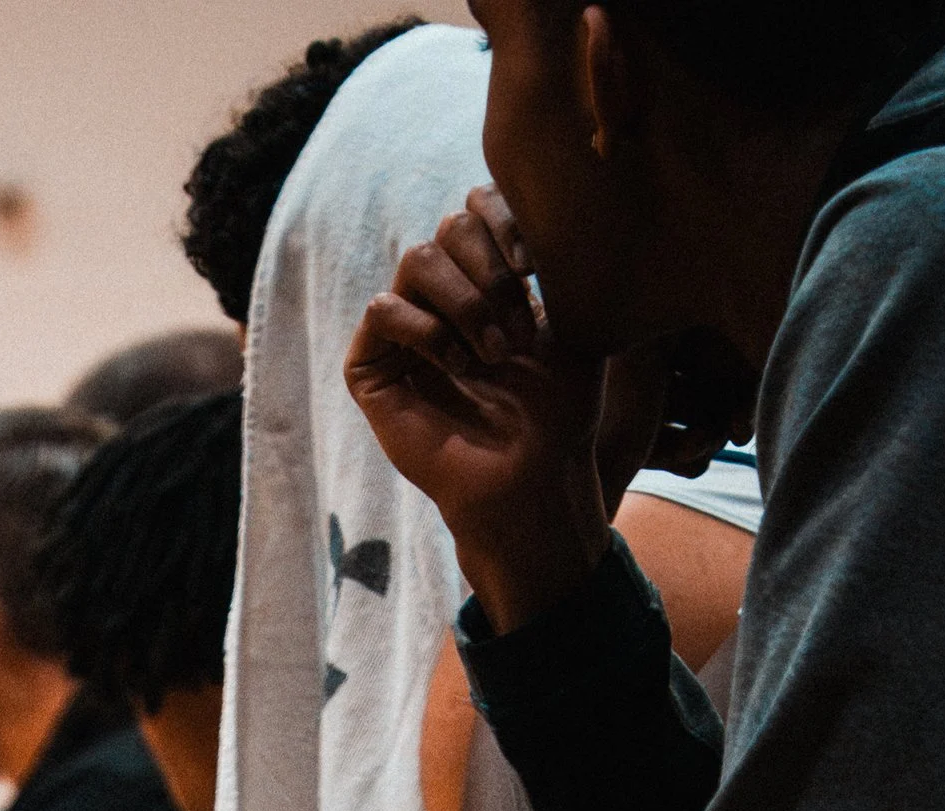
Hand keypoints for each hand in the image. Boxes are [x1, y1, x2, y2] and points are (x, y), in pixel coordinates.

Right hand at [345, 186, 608, 630]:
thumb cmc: (560, 410)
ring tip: (493, 354)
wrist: (534, 477)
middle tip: (518, 333)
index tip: (534, 268)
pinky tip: (457, 368)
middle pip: (448, 228)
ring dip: (464, 303)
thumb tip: (536, 199)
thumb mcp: (574, 319)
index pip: (476, 206)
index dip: (502, 221)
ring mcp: (404, 332)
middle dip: (489, 274)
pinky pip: (383, 310)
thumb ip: (552, 259)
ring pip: (416, 260)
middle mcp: (441, 298)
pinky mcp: (371, 369)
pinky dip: (425, 330)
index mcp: (486, 277)